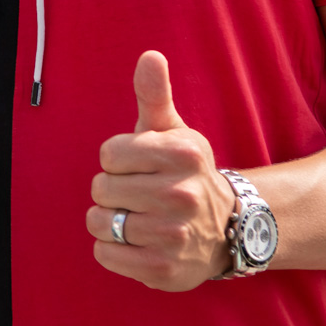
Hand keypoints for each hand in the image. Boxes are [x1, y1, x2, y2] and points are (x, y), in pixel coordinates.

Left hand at [86, 51, 238, 290]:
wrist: (226, 229)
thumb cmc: (184, 172)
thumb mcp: (173, 131)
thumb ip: (154, 93)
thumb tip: (150, 56)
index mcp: (182, 154)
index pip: (108, 154)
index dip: (117, 161)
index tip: (140, 166)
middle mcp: (182, 194)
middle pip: (100, 188)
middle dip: (112, 191)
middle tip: (140, 195)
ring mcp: (174, 235)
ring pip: (99, 222)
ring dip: (109, 221)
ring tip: (138, 218)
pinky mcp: (164, 270)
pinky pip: (105, 255)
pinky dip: (111, 250)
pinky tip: (137, 242)